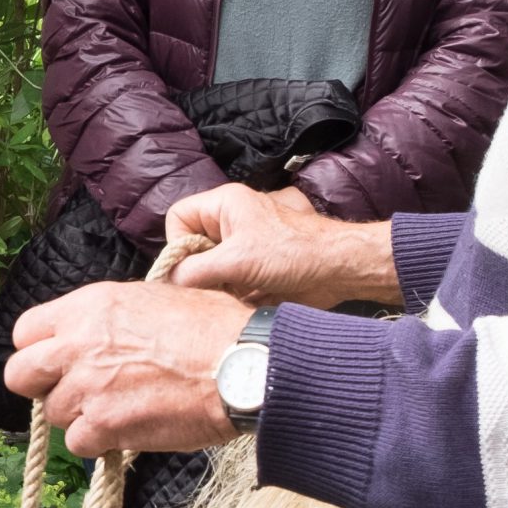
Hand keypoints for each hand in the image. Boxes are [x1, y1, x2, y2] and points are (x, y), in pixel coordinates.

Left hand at [3, 280, 250, 456]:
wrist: (242, 365)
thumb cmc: (212, 327)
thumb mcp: (152, 297)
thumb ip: (110, 316)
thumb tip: (100, 330)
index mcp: (87, 306)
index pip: (25, 331)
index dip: (38, 350)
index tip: (57, 361)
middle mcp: (77, 344)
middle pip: (19, 375)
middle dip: (40, 386)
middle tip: (71, 391)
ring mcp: (87, 386)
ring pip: (53, 413)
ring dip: (78, 416)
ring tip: (116, 409)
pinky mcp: (103, 424)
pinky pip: (78, 442)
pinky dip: (98, 443)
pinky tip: (126, 430)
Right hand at [166, 185, 401, 307]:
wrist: (339, 270)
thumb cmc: (294, 253)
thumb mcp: (236, 261)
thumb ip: (194, 271)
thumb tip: (168, 282)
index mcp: (223, 205)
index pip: (178, 218)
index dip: (177, 244)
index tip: (190, 268)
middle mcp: (230, 222)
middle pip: (192, 248)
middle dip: (198, 272)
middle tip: (211, 287)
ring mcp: (242, 246)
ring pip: (208, 269)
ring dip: (216, 287)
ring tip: (233, 295)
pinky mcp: (254, 269)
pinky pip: (227, 283)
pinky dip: (231, 296)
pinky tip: (246, 302)